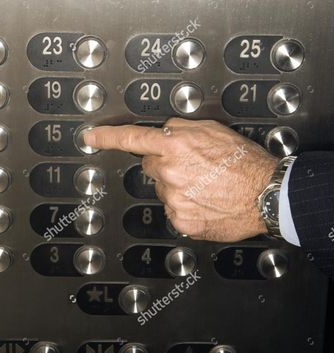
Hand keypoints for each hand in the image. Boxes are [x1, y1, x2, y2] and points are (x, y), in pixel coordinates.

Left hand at [84, 118, 278, 241]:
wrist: (264, 195)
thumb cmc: (244, 163)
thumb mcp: (213, 130)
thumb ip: (181, 130)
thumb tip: (164, 133)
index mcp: (176, 145)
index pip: (133, 138)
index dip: (108, 137)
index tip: (91, 136)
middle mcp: (170, 172)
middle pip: (150, 167)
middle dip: (164, 165)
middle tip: (191, 168)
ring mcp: (173, 198)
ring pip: (163, 189)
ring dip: (177, 186)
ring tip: (204, 185)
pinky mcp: (180, 219)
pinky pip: (173, 209)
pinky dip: (184, 205)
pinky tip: (204, 200)